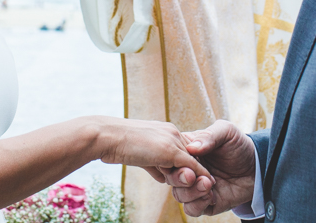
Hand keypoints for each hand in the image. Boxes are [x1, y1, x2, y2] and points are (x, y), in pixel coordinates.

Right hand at [96, 117, 213, 189]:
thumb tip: (164, 177)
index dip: (189, 164)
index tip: (196, 176)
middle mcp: (171, 132)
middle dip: (198, 169)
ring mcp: (172, 140)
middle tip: (208, 183)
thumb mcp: (140, 154)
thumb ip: (154, 164)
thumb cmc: (117, 144)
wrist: (106, 135)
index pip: (183, 148)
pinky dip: (199, 175)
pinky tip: (206, 183)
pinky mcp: (170, 150)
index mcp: (165, 131)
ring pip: (193, 160)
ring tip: (207, 184)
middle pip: (192, 153)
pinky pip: (190, 165)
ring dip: (198, 175)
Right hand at [169, 120, 256, 216]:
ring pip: (179, 195)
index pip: (170, 157)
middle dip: (179, 178)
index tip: (184, 162)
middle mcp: (188, 170)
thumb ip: (210, 136)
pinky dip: (198, 204)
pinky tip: (211, 195)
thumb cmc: (239, 145)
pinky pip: (192, 209)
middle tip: (193, 176)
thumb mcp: (226, 132)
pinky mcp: (206, 203)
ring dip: (190, 192)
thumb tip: (192, 148)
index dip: (173, 161)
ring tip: (208, 184)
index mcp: (187, 151)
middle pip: (171, 178)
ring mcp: (196, 187)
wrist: (257, 166)